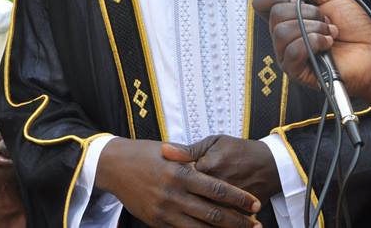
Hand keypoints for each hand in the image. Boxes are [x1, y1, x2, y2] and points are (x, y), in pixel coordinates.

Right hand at [96, 138, 260, 227]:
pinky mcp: (156, 222)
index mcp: (181, 173)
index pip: (217, 189)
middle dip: (238, 221)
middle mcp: (174, 194)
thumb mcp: (169, 151)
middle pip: (213, 213)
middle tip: (256, 225)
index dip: (238, 198)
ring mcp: (165, 211)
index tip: (255, 204)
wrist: (113, 166)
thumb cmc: (144, 154)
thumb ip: (191, 160)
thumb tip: (213, 166)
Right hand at [252, 0, 370, 101]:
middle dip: (307, 13)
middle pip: (274, 15)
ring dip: (313, 28)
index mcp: (288, 15)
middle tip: (325, 20)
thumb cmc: (354, 25)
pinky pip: (292, 51)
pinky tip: (327, 45)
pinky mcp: (296, 71)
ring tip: (329, 34)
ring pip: (281, 32)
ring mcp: (288, 53)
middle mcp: (283, 34)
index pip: (262, 2)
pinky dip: (313, 43)